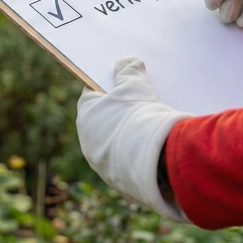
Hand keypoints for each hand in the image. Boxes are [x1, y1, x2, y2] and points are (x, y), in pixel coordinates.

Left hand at [76, 57, 190, 221]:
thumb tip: (126, 62)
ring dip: (129, 135)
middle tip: (140, 103)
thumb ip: (129, 71)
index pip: (93, 95)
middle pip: (104, 120)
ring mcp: (103, 164)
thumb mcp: (135, 86)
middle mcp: (88, 142)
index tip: (122, 81)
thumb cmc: (140, 117)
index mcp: (86, 116)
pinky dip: (138, 155)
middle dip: (120, 111)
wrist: (156, 161)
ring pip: (116, 143)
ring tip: (151, 127)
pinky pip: (128, 162)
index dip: (109, 86)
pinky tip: (154, 149)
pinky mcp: (120, 181)